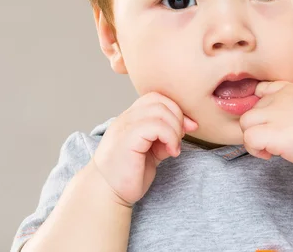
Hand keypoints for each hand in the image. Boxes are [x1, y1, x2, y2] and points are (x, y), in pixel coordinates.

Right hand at [91, 91, 198, 206]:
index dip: (175, 109)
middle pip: (159, 101)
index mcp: (130, 118)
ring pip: (159, 111)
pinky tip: (171, 152)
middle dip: (178, 117)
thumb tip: (186, 127)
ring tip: (174, 147)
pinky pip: (155, 126)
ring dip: (175, 128)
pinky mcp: (127, 140)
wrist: (106, 194)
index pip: (155, 98)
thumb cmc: (128, 174)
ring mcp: (124, 127)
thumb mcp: (152, 152)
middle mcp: (125, 118)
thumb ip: (164, 137)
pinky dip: (170, 137)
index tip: (187, 127)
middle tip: (181, 138)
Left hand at [239, 81, 292, 172]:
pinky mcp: (273, 133)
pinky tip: (269, 155)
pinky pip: (248, 138)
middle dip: (260, 125)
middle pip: (252, 108)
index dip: (263, 107)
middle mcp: (282, 97)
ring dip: (253, 136)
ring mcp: (276, 114)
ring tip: (269, 148)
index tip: (273, 123)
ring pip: (245, 121)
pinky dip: (254, 149)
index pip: (264, 88)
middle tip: (275, 140)